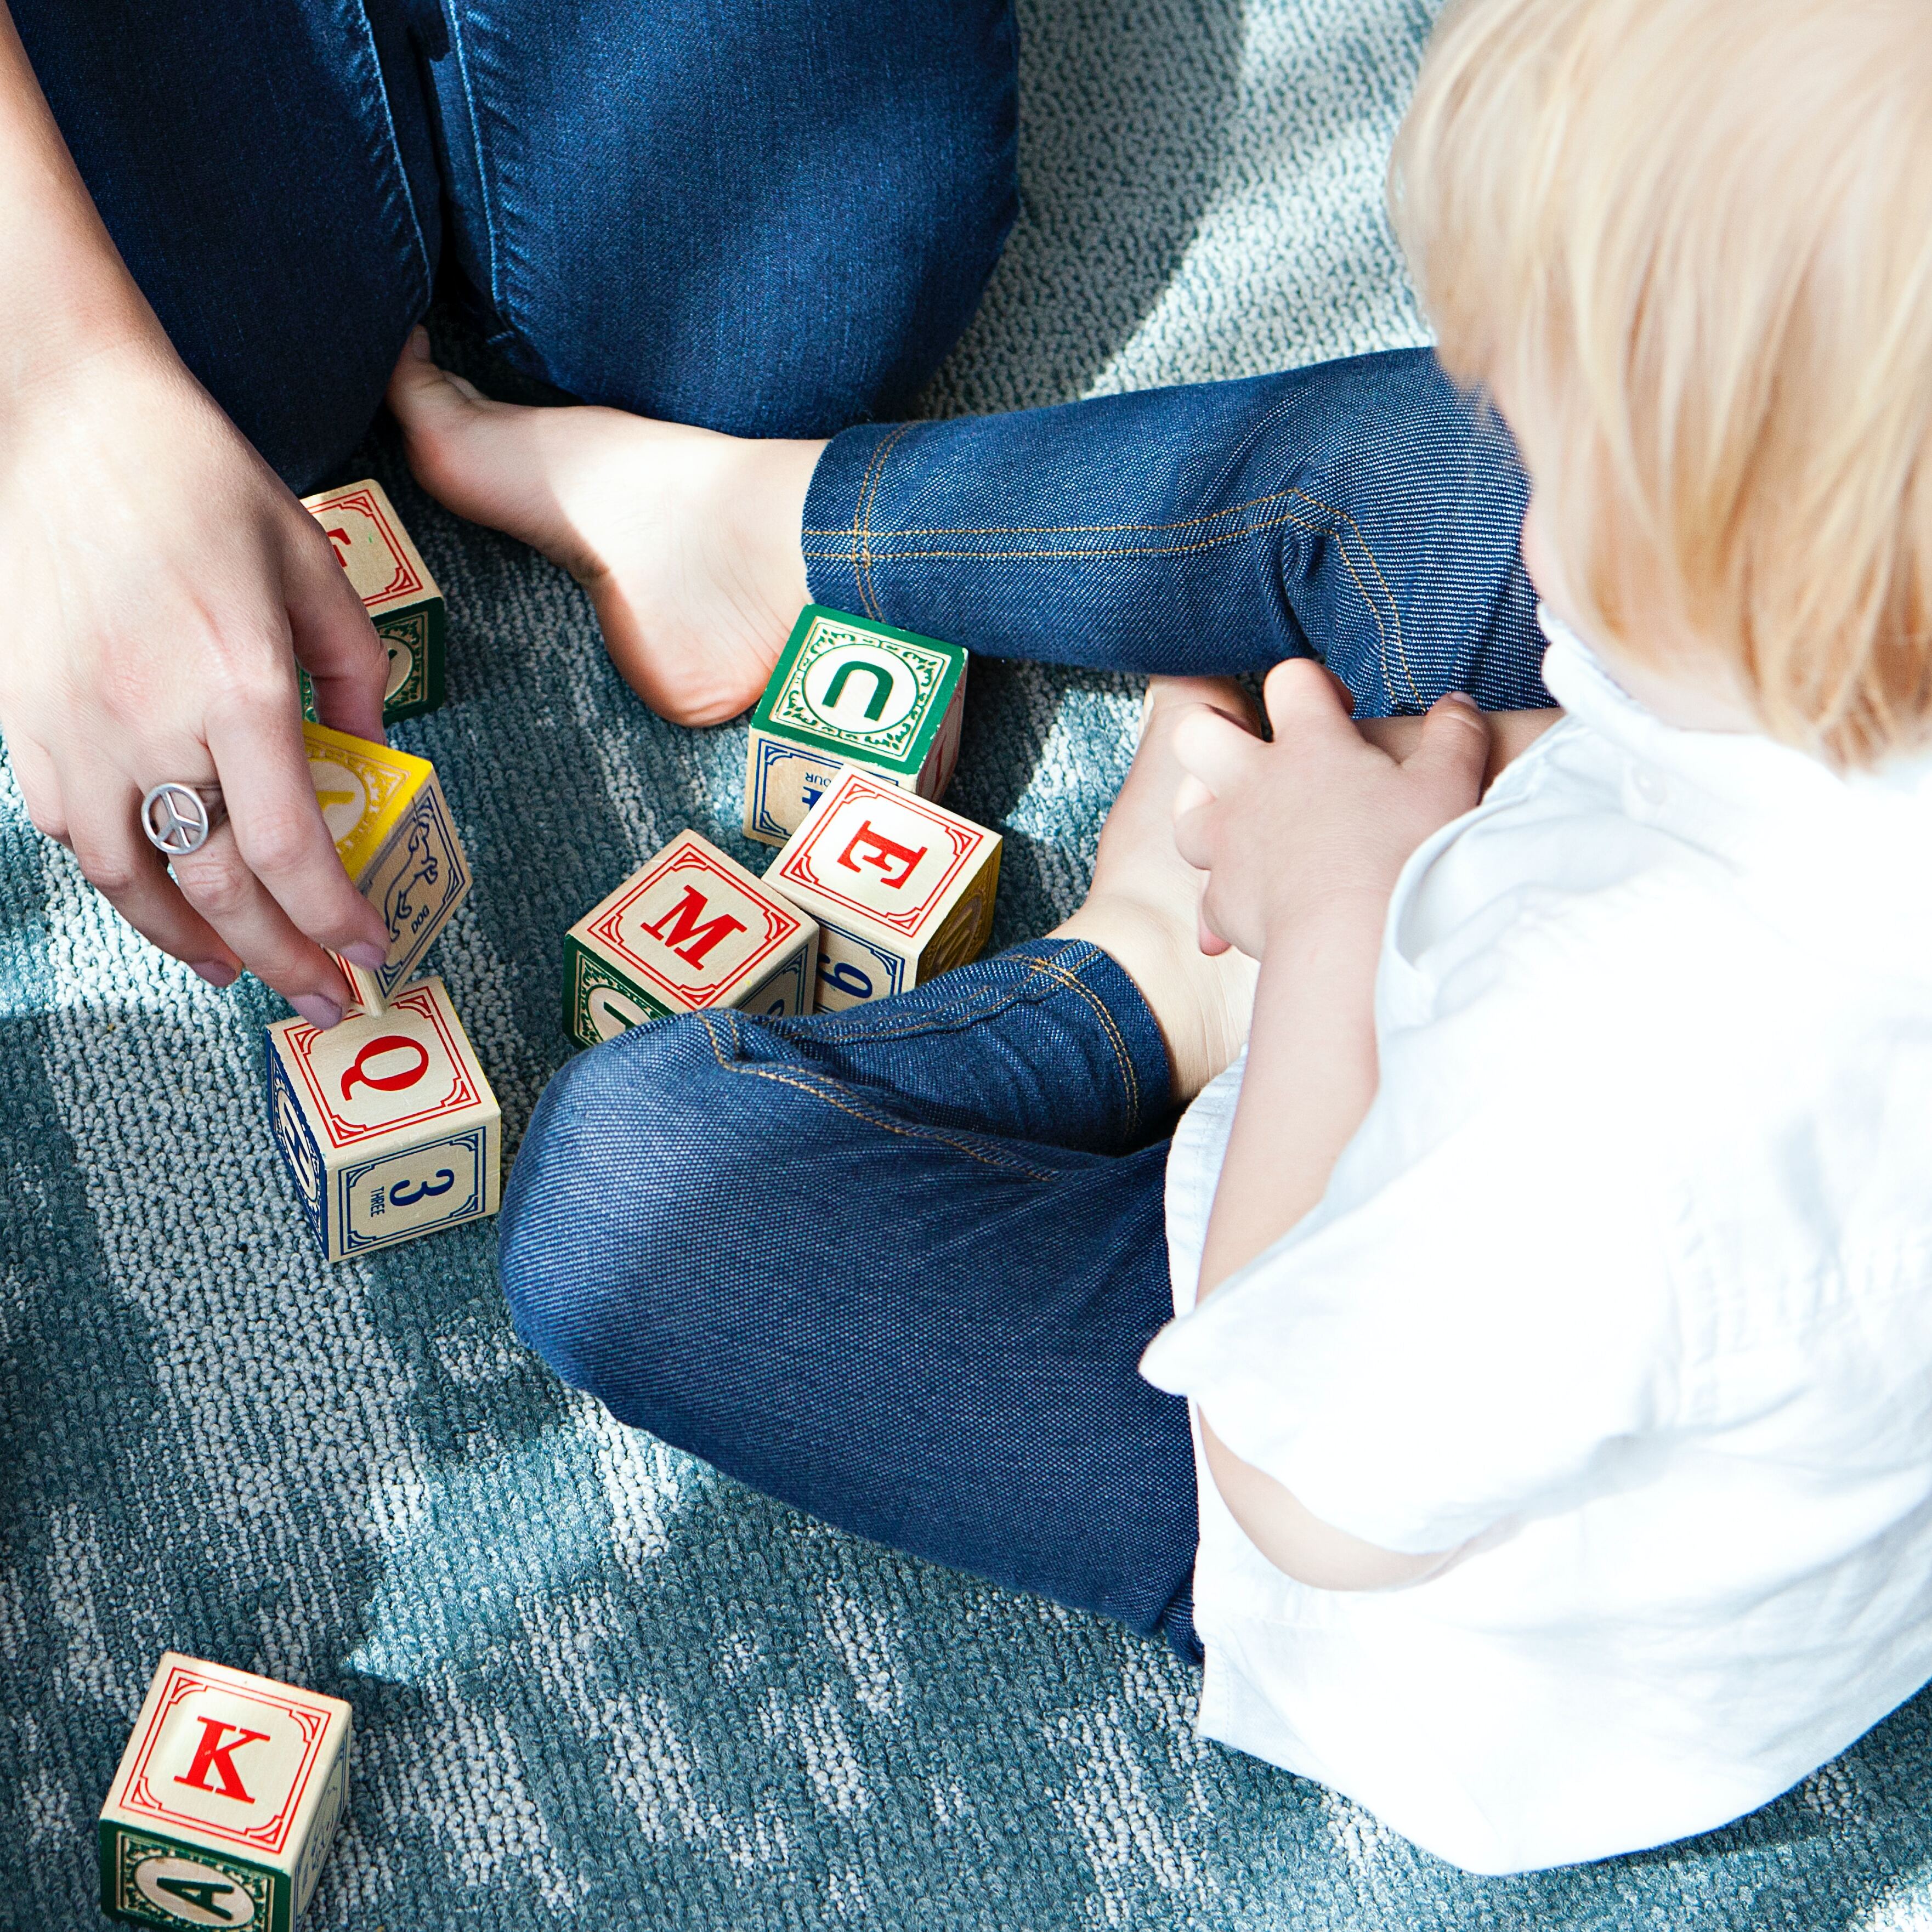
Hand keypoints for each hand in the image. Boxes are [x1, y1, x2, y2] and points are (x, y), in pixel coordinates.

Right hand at [0, 338, 390, 1022]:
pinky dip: (122, 879)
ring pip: (134, 880)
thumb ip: (356, 671)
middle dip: (282, 959)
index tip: (369, 954)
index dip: (334, 920)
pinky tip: (160, 893)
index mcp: (239, 686)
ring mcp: (76, 726)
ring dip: (193, 941)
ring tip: (239, 967)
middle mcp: (153, 722)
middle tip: (321, 1000)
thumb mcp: (314, 567)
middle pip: (221, 885)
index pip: (293, 849)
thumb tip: (374, 754)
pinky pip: (74, 832)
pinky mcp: (24, 718)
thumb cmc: (200, 484)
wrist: (66, 418)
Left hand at [1170, 658, 1489, 959]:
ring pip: (1185, 810)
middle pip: (1197, 731)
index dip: (1311, 684)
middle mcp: (1254, 785)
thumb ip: (1454, 736)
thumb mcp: (1448, 785)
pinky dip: (1220, 903)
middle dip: (1216, 732)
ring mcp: (1229, 842)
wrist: (1356, 941)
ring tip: (1239, 825)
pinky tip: (1240, 915)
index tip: (1339, 712)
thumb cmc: (1404, 857)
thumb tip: (1456, 704)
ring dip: (1205, 813)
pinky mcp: (1222, 900)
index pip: (1289, 680)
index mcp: (1309, 745)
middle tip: (1255, 754)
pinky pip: (1205, 897)